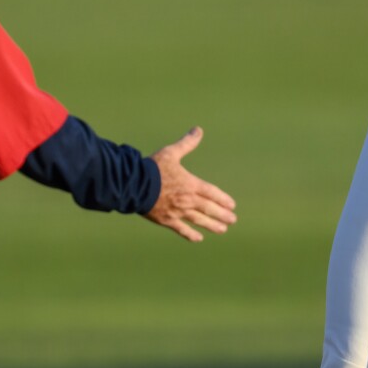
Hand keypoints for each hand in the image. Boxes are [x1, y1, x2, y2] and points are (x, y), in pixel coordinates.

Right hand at [144, 127, 236, 241]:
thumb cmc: (153, 168)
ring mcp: (177, 211)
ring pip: (199, 220)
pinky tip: (199, 239)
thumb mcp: (171, 153)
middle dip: (222, 215)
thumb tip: (198, 129)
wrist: (134, 184)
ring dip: (212, 225)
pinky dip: (190, 235)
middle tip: (232, 220)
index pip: (212, 193)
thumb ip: (187, 143)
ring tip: (223, 230)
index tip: (232, 205)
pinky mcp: (167, 220)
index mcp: (190, 184)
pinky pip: (181, 229)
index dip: (223, 199)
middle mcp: (187, 199)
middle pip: (209, 209)